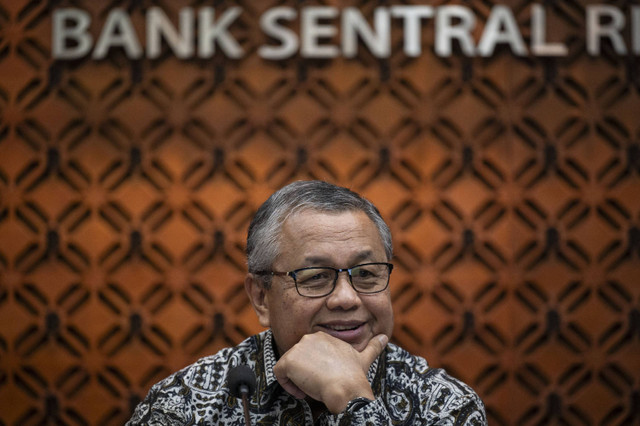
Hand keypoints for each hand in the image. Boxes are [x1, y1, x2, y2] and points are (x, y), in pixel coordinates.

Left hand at [273, 332, 387, 413]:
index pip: (311, 354)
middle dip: (306, 374)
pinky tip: (303, 391)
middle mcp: (309, 337)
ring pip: (290, 368)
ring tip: (313, 388)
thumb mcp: (365, 358)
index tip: (326, 379)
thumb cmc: (354, 376)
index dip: (317, 369)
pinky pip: (280, 374)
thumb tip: (384, 338)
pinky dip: (288, 386)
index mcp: (324, 337)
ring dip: (298, 381)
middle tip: (320, 385)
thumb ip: (373, 346)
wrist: (345, 387)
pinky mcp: (288, 361)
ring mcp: (297, 348)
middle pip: (300, 360)